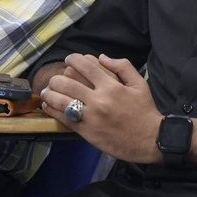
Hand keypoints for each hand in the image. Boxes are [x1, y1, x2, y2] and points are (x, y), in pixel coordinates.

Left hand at [40, 53, 161, 162]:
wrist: (149, 139)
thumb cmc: (145, 110)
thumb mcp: (139, 83)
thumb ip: (122, 66)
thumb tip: (101, 57)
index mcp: (111, 86)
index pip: (85, 66)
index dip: (73, 60)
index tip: (69, 59)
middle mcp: (98, 99)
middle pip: (67, 83)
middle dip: (56, 78)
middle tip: (55, 78)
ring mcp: (91, 117)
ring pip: (61, 101)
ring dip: (50, 93)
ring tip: (47, 91)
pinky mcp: (86, 132)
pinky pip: (64, 119)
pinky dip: (53, 110)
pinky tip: (48, 106)